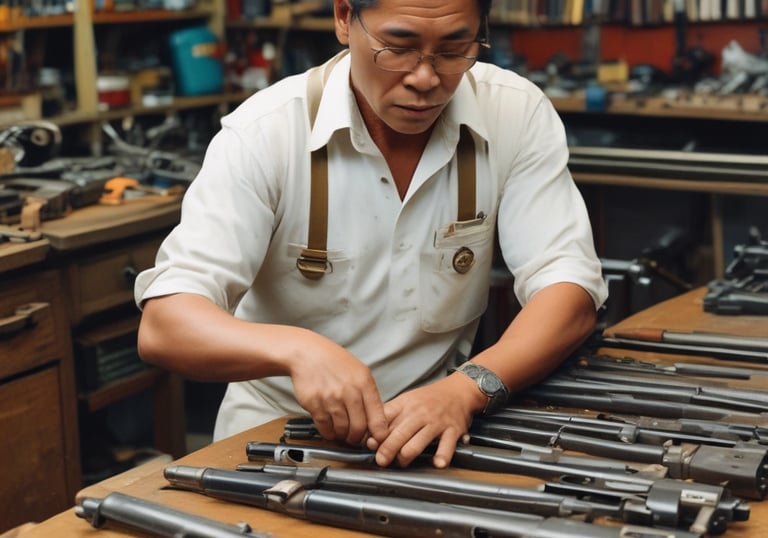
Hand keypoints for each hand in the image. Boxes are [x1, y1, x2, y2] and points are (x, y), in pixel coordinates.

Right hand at [288, 332, 388, 446]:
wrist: (307, 354)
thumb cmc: (334, 362)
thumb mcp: (360, 372)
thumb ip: (369, 394)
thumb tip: (377, 419)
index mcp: (364, 383)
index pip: (378, 418)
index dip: (379, 434)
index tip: (378, 440)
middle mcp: (349, 392)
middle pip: (359, 429)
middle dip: (357, 438)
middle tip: (355, 438)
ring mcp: (331, 399)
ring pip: (341, 430)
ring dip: (342, 435)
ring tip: (342, 431)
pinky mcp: (314, 405)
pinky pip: (325, 428)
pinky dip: (328, 432)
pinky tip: (330, 428)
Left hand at [366, 373, 483, 467]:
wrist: (458, 391)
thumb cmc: (429, 399)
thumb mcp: (406, 400)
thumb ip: (389, 417)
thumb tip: (371, 437)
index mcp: (405, 405)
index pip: (385, 420)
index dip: (375, 435)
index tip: (370, 445)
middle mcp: (419, 413)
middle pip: (398, 435)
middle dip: (386, 451)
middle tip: (381, 461)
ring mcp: (436, 423)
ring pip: (416, 443)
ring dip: (406, 457)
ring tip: (402, 463)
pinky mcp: (453, 431)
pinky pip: (447, 445)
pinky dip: (442, 456)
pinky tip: (437, 463)